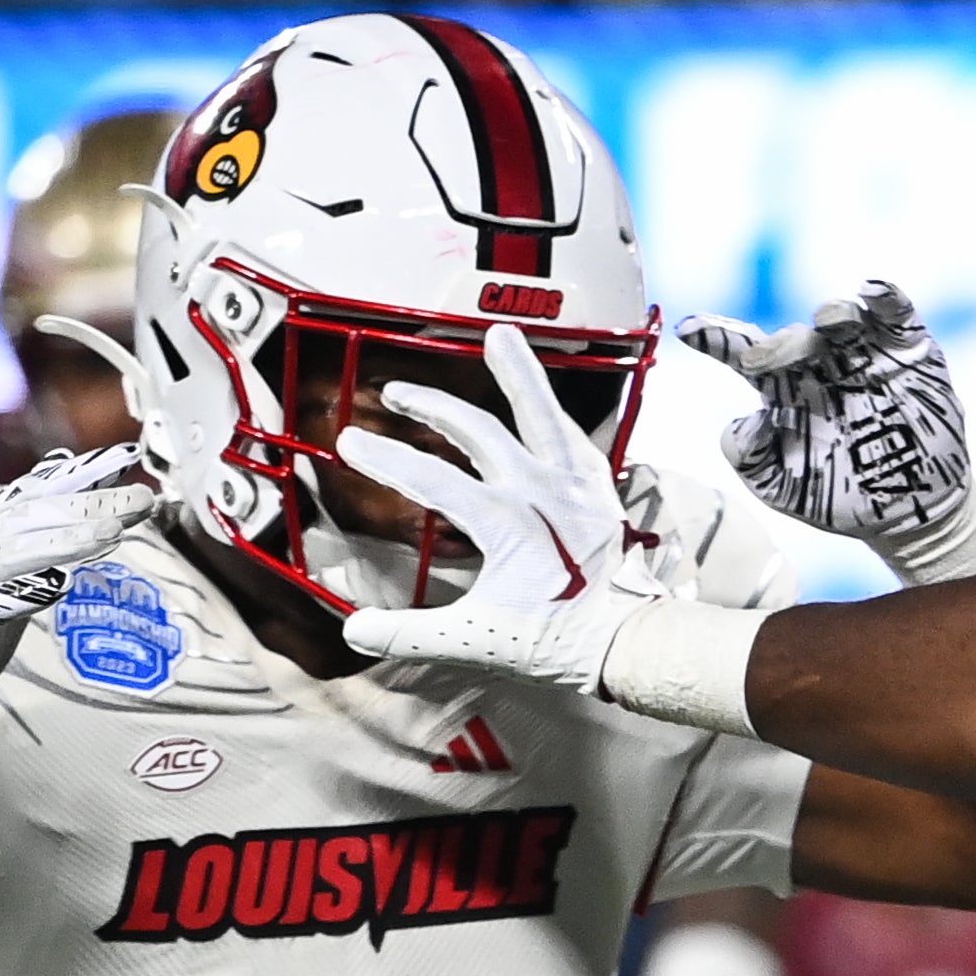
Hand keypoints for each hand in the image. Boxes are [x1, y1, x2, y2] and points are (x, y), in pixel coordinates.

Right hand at [0, 444, 150, 690]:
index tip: (127, 458)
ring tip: (111, 535)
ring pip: (13, 554)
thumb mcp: (13, 568)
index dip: (79, 475)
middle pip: (31, 517)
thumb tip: (85, 490)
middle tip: (141, 499)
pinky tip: (58, 586)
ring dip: (65, 542)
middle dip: (89, 504)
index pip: (35, 493)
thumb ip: (44, 533)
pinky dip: (21, 595)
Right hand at [336, 323, 629, 614]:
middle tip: (395, 393)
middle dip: (430, 407)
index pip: (430, 478)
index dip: (385, 458)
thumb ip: (411, 633)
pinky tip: (544, 400)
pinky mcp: (599, 488)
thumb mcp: (476, 640)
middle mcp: (539, 488)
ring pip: (541, 412)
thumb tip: (356, 630)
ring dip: (518, 372)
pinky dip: (553, 413)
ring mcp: (573, 483)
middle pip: (476, 430)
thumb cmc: (554, 639)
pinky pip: (573, 436)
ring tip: (501, 336)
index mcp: (504, 520)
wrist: (626, 639)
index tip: (349, 441)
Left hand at [677, 281, 975, 581]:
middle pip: (793, 337)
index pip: (743, 353)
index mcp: (783, 390)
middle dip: (778, 345)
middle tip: (763, 361)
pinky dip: (886, 300)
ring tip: (828, 321)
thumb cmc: (839, 497)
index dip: (716, 338)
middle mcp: (820, 364)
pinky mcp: (908, 354)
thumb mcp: (782, 488)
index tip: (689, 329)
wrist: (909, 514)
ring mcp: (864, 355)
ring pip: (843, 318)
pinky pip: (896, 317)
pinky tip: (874, 292)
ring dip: (833, 313)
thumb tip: (742, 423)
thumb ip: (751, 458)